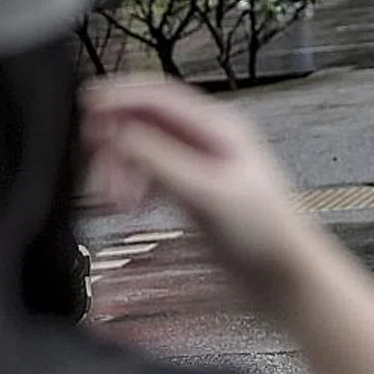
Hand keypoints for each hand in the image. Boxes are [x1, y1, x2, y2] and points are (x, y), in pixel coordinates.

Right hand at [83, 80, 322, 297]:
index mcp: (218, 128)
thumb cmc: (265, 234)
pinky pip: (151, 175)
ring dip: (122, 168)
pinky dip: (134, 185)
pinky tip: (130, 204)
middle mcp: (208, 140)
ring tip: (115, 200)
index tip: (87, 106)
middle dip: (116, 143)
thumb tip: (120, 134)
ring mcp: (200, 166)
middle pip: (147, 122)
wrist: (285, 278)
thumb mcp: (208, 192)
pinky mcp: (194, 193)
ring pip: (145, 151)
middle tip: (97, 171)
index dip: (120, 96)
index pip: (160, 95)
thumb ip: (161, 159)